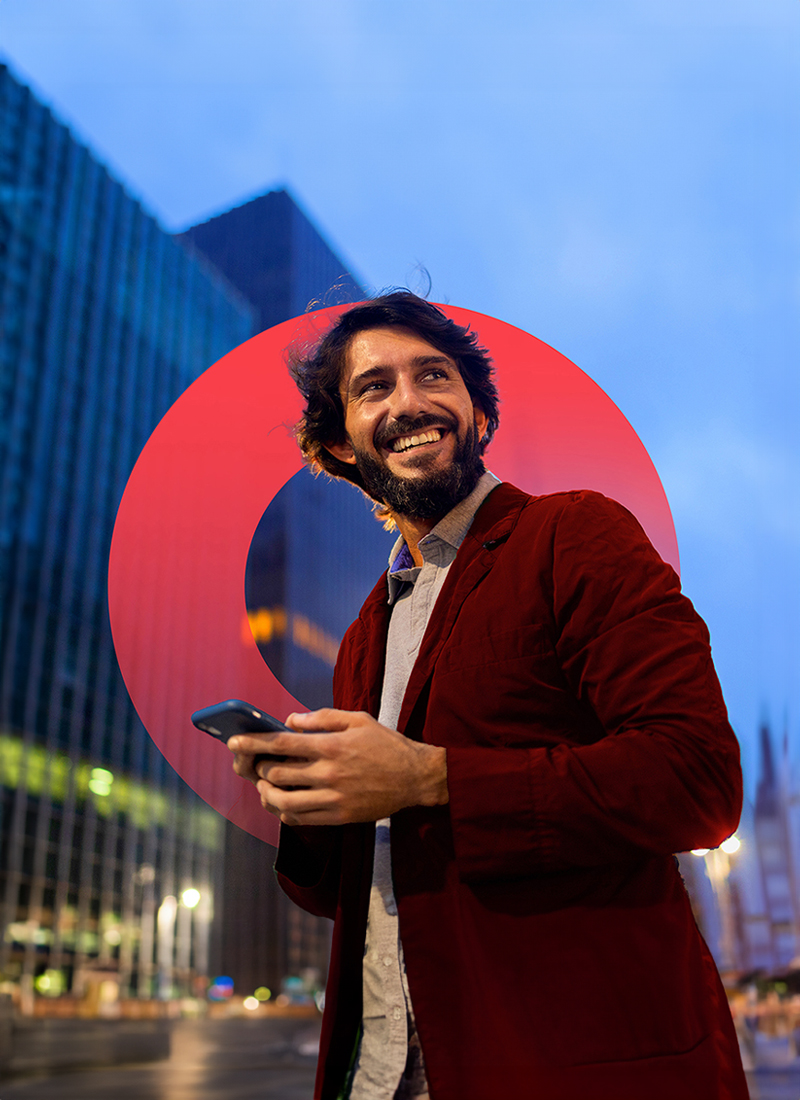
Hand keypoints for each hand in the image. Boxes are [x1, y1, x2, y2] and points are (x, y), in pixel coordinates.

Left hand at [228, 708, 447, 825]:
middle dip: (259, 769)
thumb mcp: (358, 720)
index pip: (282, 743)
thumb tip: (290, 720)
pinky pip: (301, 819)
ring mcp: (334, 798)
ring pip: (284, 801)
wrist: (415, 777)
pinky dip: (285, 812)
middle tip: (257, 765)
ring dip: (267, 794)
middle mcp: (330, 773)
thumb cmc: (385, 744)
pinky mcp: (340, 816)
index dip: (253, 742)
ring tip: (265, 787)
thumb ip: (322, 718)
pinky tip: (283, 803)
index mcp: (332, 745)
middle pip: (277, 774)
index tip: (233, 741)